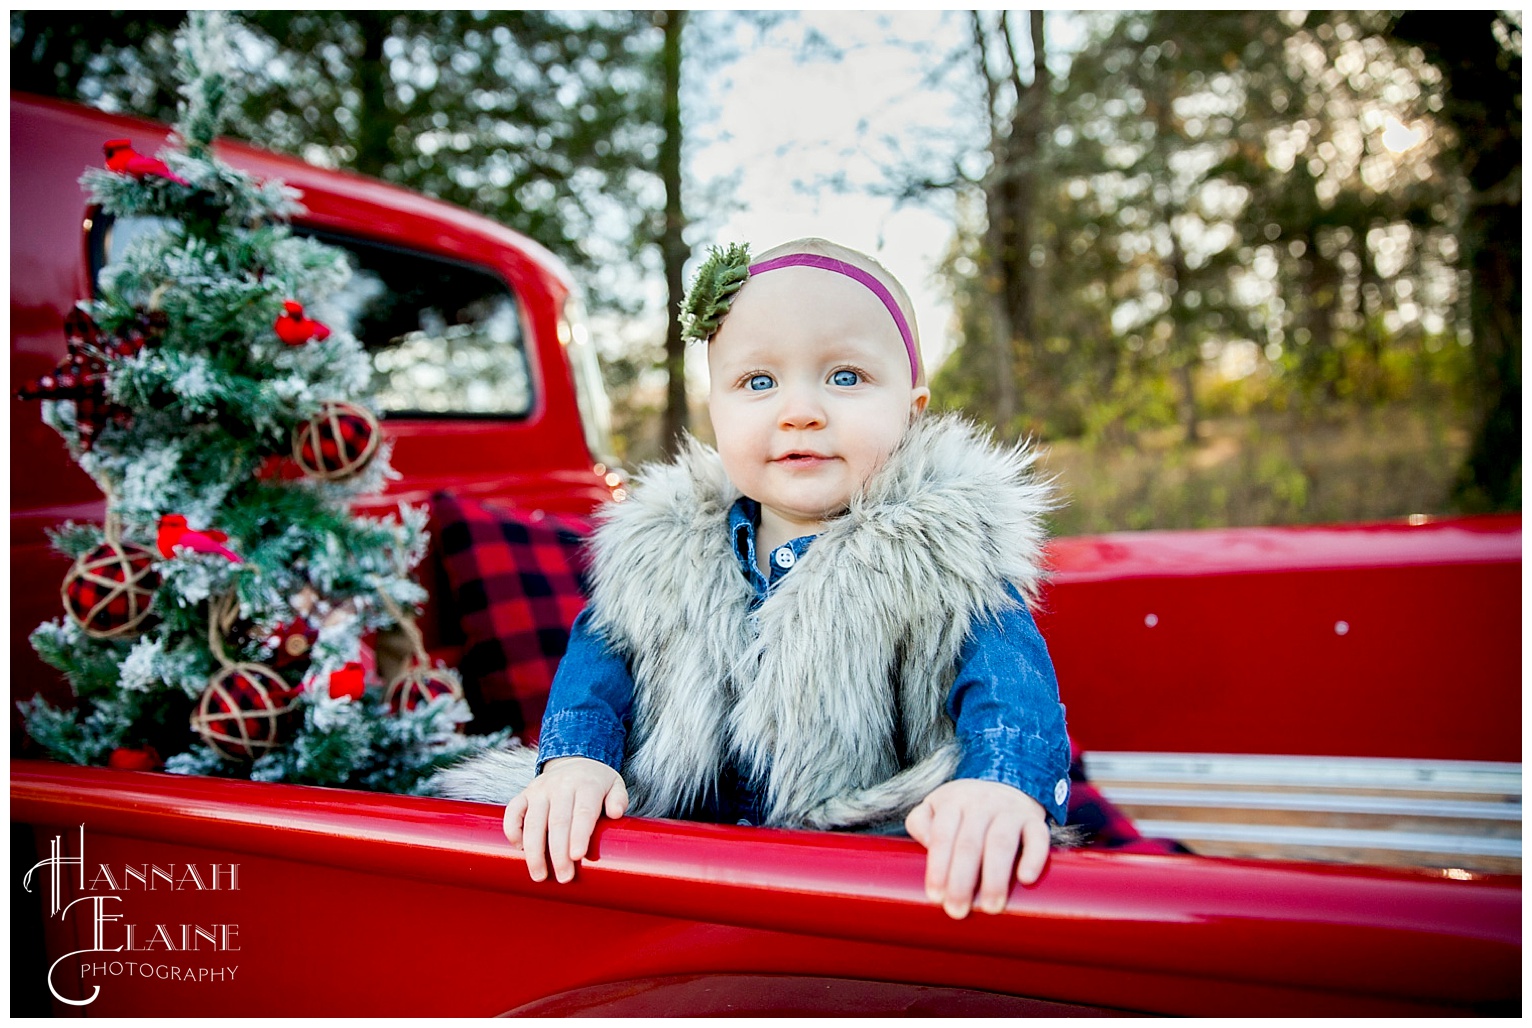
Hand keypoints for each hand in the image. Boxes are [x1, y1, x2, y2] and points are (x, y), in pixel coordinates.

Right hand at [503, 756, 627, 883]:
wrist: (574, 761)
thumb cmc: (596, 784)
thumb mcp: (615, 785)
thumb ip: (618, 799)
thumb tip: (615, 813)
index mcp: (586, 785)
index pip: (582, 812)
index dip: (578, 834)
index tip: (577, 856)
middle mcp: (561, 786)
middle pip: (557, 821)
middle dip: (558, 852)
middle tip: (564, 877)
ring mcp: (540, 790)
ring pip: (533, 821)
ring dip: (535, 851)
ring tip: (539, 875)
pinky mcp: (524, 794)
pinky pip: (513, 812)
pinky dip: (513, 830)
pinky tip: (519, 849)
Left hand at [904, 778, 1050, 919]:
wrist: (1007, 785)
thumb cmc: (964, 810)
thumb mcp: (935, 807)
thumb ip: (920, 824)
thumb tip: (926, 849)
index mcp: (953, 802)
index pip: (942, 835)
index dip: (938, 866)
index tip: (936, 896)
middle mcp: (981, 803)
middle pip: (969, 843)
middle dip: (962, 880)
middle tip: (957, 911)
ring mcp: (1009, 811)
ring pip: (1001, 842)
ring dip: (995, 876)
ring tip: (991, 907)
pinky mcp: (1034, 821)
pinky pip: (1038, 837)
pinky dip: (1034, 857)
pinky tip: (1025, 878)